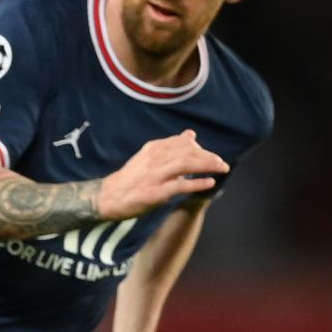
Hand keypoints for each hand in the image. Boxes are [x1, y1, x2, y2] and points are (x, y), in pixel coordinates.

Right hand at [95, 130, 228, 220]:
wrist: (109, 196)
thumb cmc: (132, 178)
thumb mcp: (149, 157)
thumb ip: (170, 147)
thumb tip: (191, 134)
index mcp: (153, 148)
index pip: (183, 143)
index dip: (200, 149)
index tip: (209, 156)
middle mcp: (155, 158)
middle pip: (188, 152)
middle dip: (208, 157)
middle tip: (222, 163)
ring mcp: (155, 175)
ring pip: (186, 165)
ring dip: (207, 166)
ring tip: (221, 168)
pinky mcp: (156, 192)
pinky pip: (181, 185)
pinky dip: (197, 183)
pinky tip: (210, 183)